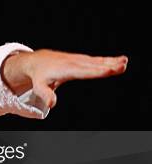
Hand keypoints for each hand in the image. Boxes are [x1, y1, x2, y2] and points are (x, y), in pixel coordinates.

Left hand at [1, 49, 127, 110]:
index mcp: (65, 70)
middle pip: (93, 65)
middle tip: (122, 66)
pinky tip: (121, 60)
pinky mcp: (82, 59)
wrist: (38, 61)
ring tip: (125, 62)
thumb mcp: (38, 86)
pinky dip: (108, 59)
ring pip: (97, 61)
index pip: (83, 72)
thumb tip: (52, 104)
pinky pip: (97, 60)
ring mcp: (79, 60)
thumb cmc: (40, 76)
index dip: (96, 71)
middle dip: (108, 65)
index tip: (108, 70)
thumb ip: (45, 94)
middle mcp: (74, 63)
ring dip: (112, 61)